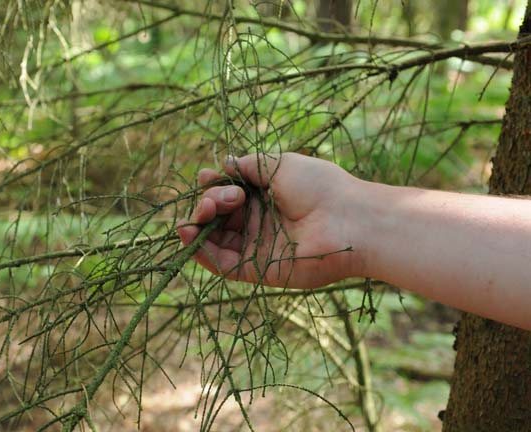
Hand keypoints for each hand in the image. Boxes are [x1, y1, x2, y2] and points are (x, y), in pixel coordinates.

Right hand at [177, 152, 365, 288]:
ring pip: (215, 240)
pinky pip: (221, 264)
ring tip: (202, 212)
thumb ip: (248, 166)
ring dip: (199, 225)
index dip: (213, 186)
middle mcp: (258, 223)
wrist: (348, 220)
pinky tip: (190, 234)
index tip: (206, 176)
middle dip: (207, 203)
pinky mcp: (256, 270)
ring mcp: (256, 247)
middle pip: (217, 217)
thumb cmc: (319, 186)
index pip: (227, 194)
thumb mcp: (279, 165)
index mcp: (265, 198)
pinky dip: (202, 252)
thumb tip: (225, 164)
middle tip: (218, 198)